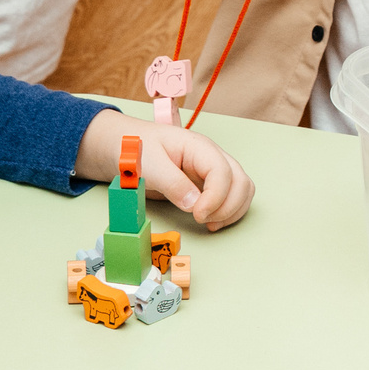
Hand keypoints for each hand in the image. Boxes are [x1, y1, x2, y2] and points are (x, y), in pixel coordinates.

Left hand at [74, 108, 255, 230]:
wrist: (125, 146)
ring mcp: (212, 170)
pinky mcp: (209, 183)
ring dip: (232, 210)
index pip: (222, 171)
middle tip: (202, 220)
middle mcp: (211, 157)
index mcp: (198, 147)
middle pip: (240, 181)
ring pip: (242, 189)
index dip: (216, 197)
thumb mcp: (148, 164)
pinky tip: (212, 222)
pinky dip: (229, 212)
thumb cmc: (136, 149)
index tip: (198, 215)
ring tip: (210, 223)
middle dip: (227, 206)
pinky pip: (233, 196)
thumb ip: (171, 182)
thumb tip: (194, 204)